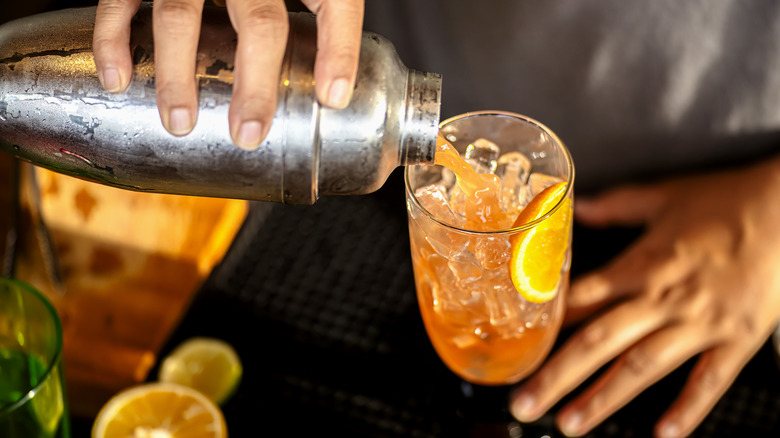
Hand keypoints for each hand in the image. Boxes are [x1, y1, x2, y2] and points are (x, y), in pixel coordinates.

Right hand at [92, 0, 363, 149]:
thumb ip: (316, 18)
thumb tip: (332, 93)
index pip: (332, 2)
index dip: (337, 50)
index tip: (332, 97)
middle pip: (258, 20)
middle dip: (254, 83)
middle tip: (249, 134)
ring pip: (180, 14)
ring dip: (178, 74)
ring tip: (181, 123)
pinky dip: (115, 37)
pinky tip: (119, 79)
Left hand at [509, 156, 779, 436]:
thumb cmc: (725, 200)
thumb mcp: (661, 196)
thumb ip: (615, 205)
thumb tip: (577, 207)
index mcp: (640, 264)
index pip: (582, 301)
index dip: (548, 327)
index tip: (520, 349)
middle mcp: (661, 298)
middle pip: (598, 342)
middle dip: (558, 376)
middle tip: (525, 403)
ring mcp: (698, 323)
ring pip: (641, 368)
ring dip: (603, 399)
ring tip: (570, 425)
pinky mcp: (735, 339)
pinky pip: (708, 381)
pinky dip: (687, 410)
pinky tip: (663, 435)